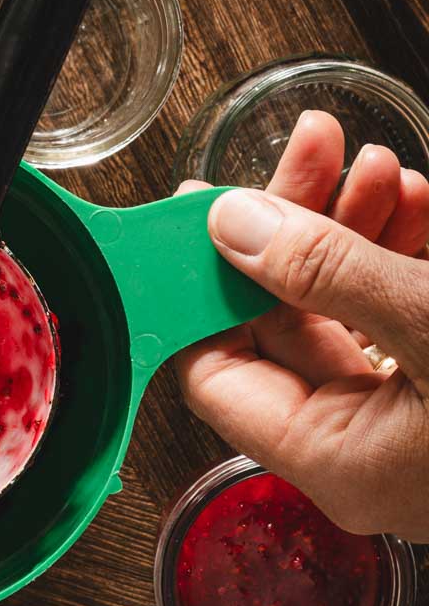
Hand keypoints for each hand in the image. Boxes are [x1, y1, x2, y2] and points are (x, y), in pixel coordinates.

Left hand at [175, 110, 428, 538]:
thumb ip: (329, 272)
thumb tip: (231, 225)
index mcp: (334, 461)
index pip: (215, 374)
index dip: (200, 287)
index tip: (203, 205)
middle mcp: (362, 450)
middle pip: (284, 322)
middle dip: (298, 226)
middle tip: (317, 145)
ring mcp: (411, 423)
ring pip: (348, 309)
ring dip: (359, 227)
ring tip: (383, 164)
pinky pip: (402, 318)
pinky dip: (405, 255)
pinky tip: (424, 201)